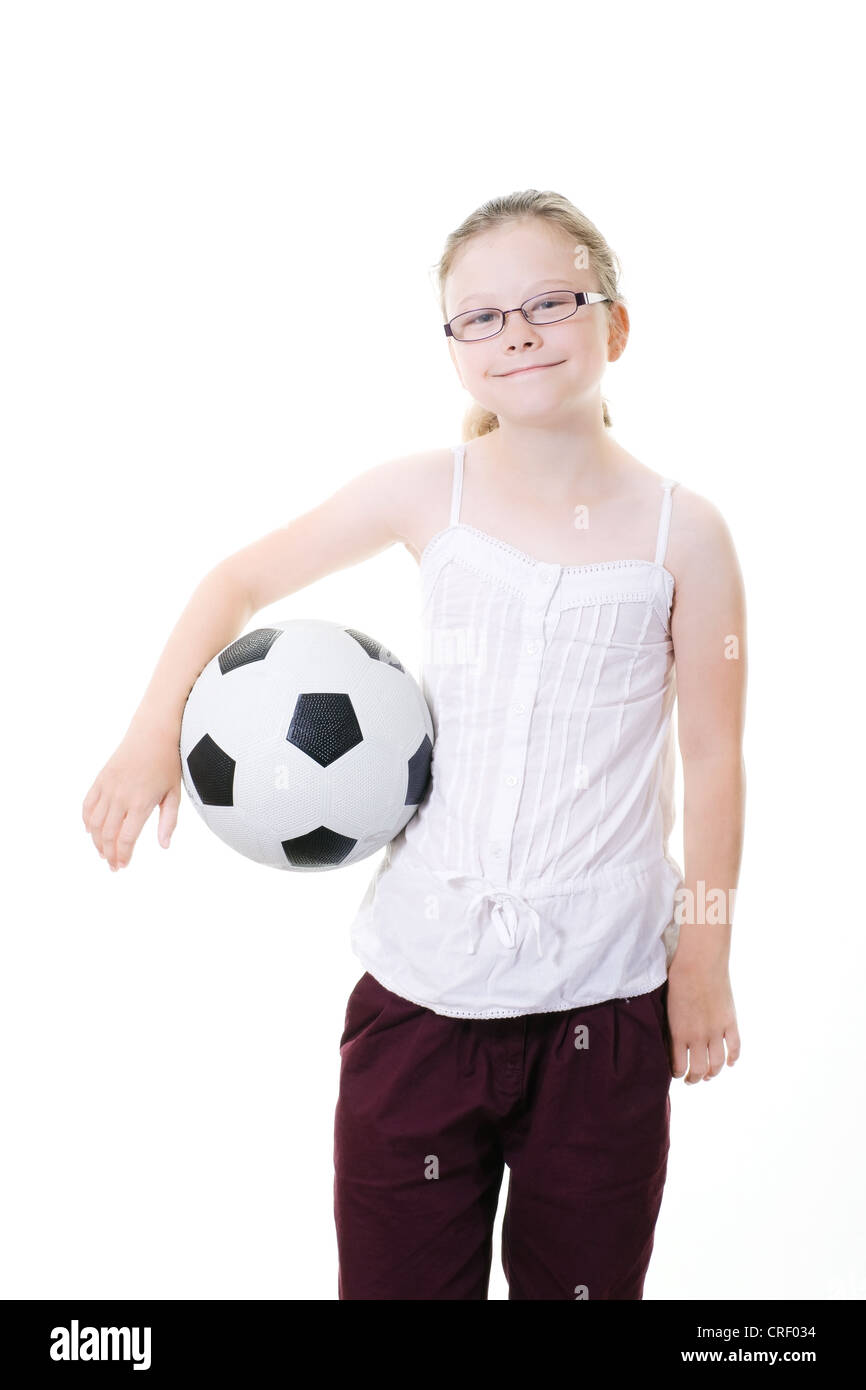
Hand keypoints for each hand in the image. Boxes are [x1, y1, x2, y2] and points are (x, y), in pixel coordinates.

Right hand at [82, 720, 181, 870]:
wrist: (153, 733)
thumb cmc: (168, 763)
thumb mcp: (174, 793)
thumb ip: (169, 821)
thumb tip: (164, 846)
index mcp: (140, 802)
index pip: (125, 838)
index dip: (122, 855)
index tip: (123, 865)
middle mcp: (121, 796)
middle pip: (107, 834)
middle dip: (108, 854)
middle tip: (113, 866)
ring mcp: (108, 787)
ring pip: (94, 822)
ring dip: (96, 841)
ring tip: (102, 853)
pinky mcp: (101, 779)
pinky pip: (87, 805)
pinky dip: (86, 821)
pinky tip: (91, 831)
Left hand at [666, 960, 740, 1082]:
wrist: (699, 962)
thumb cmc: (677, 979)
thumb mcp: (667, 1007)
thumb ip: (671, 1026)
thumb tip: (670, 1041)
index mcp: (678, 1033)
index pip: (678, 1066)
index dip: (678, 1074)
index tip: (677, 1074)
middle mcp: (697, 1037)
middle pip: (698, 1069)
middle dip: (694, 1078)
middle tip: (692, 1080)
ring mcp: (716, 1031)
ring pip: (717, 1063)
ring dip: (713, 1073)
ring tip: (709, 1075)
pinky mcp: (730, 1022)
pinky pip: (735, 1048)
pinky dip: (733, 1058)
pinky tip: (729, 1063)